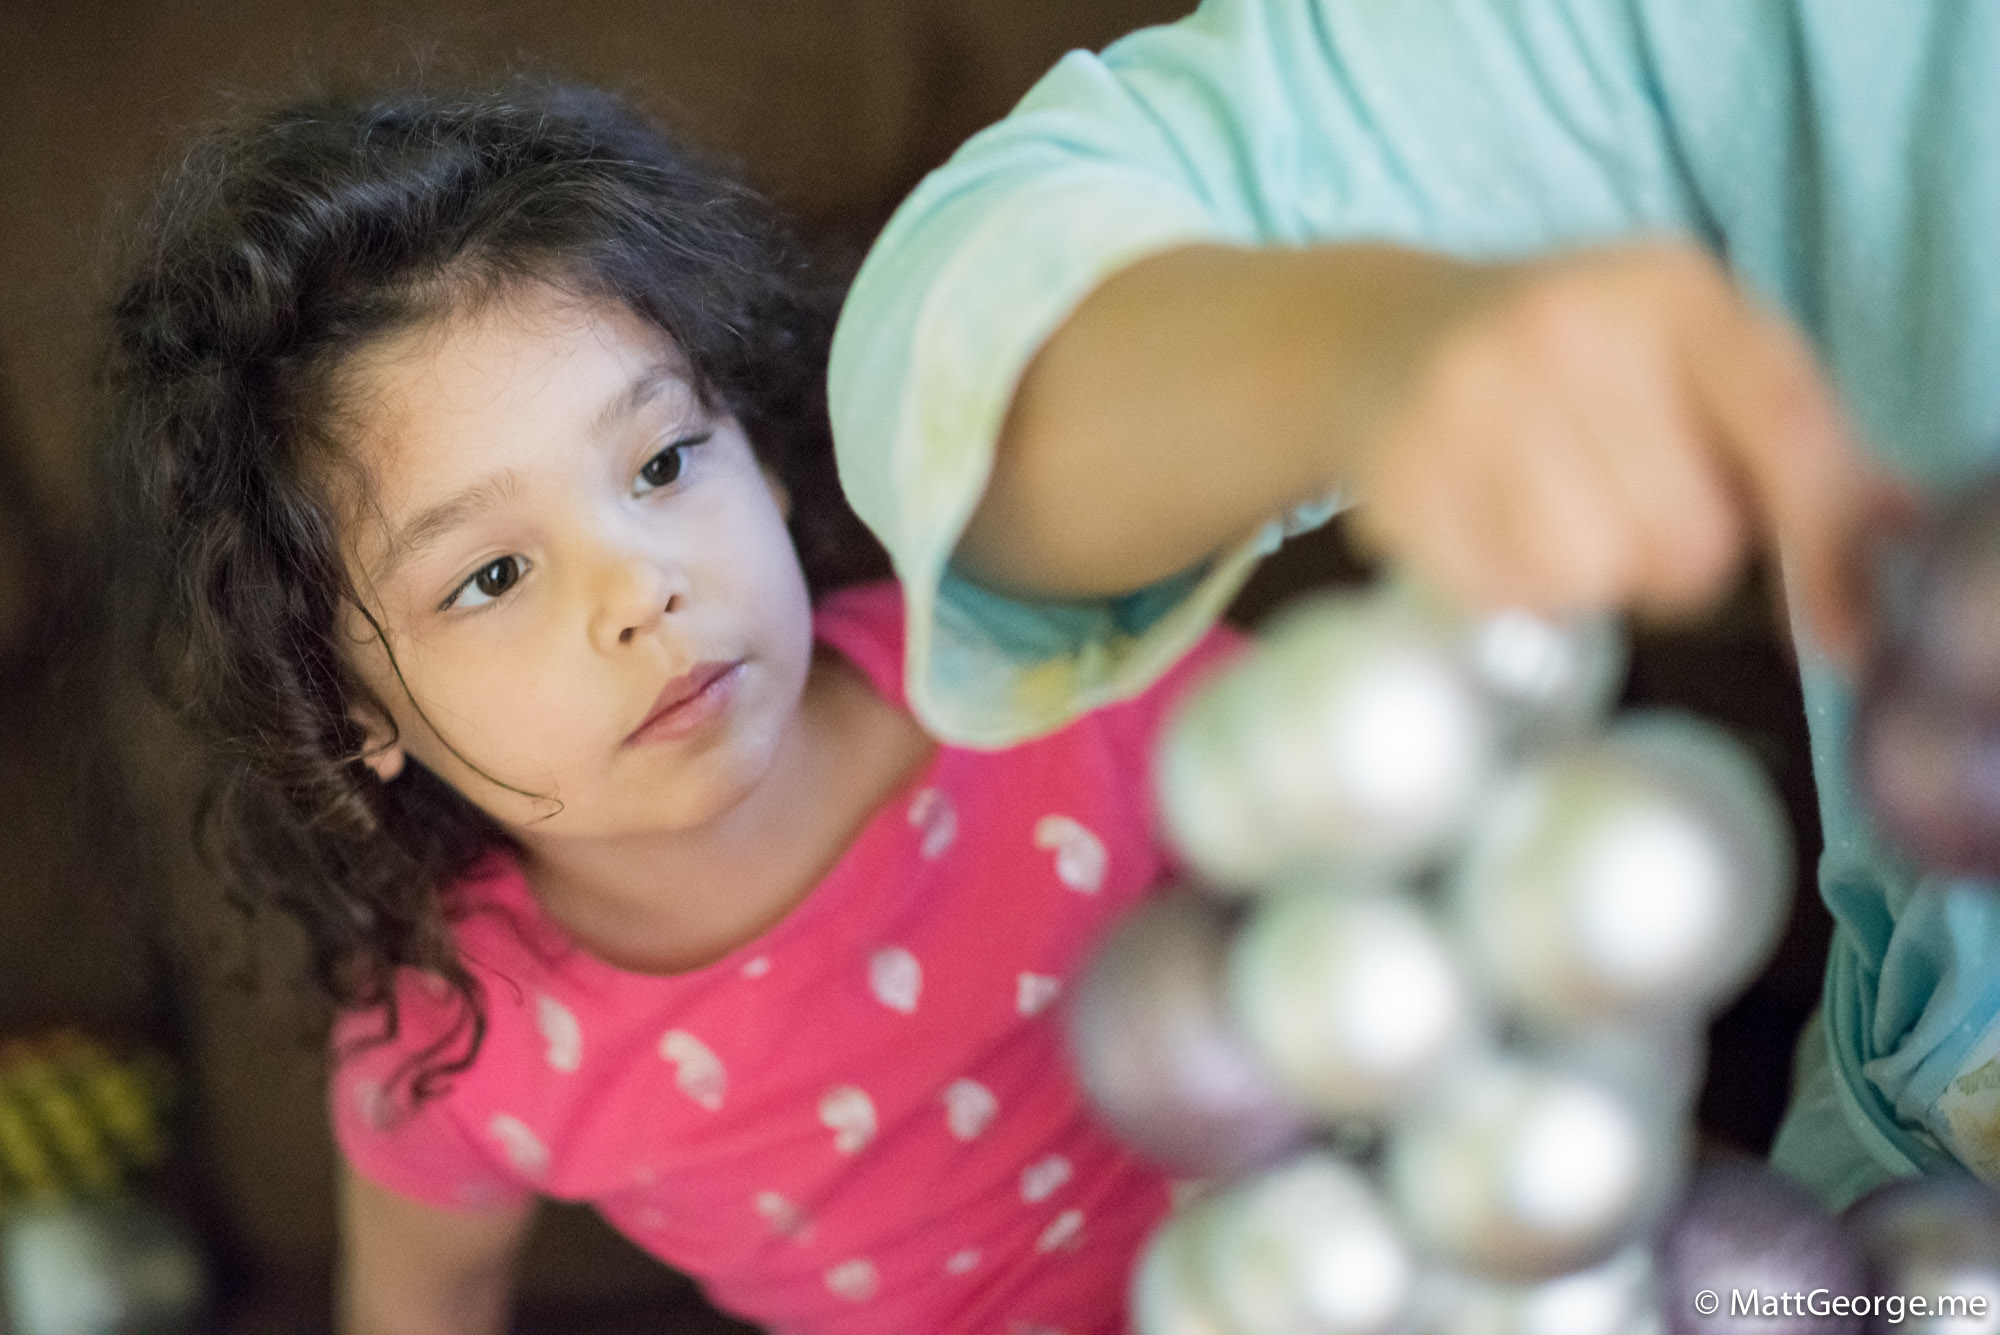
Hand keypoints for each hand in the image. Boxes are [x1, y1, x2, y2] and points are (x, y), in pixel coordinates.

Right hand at [1347, 242, 1910, 667]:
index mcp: (1670, 292)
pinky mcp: (1402, 469)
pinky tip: (1495, 525)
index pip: (1786, 429)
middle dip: (1677, 557)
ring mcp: (1472, 397)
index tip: (1841, 638)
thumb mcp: (1689, 354)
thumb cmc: (1566, 359)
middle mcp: (1569, 328)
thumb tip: (1898, 530)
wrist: (1384, 337)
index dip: (1824, 547)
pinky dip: (1510, 585)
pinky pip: (1501, 592)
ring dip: (1589, 577)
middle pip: (1687, 538)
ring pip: (1589, 576)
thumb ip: (1796, 439)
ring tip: (1560, 517)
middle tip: (1633, 513)